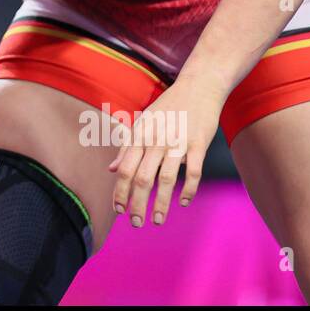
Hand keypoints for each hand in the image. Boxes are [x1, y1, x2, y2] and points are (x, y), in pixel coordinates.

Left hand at [108, 75, 224, 227]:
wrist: (198, 86)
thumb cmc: (168, 107)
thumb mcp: (142, 123)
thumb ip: (127, 147)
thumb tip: (111, 169)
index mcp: (139, 135)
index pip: (124, 169)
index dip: (119, 192)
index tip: (118, 211)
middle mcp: (155, 140)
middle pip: (141, 178)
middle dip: (137, 204)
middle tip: (136, 223)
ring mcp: (177, 142)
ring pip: (165, 178)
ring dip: (161, 202)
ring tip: (158, 221)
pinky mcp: (198, 143)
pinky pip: (193, 172)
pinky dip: (189, 189)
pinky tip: (184, 202)